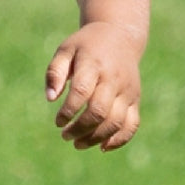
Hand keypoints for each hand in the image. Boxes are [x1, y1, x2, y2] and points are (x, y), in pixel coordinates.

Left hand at [45, 21, 141, 151]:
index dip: (68, 111)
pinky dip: (119, 139)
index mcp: (94, 63)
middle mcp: (113, 78)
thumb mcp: (66, 50)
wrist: (120, 37)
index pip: (82, 92)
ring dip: (96, 138)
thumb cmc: (86, 46)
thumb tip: (50, 99)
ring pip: (116, 122)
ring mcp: (127, 90)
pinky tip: (102, 147)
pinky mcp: (135, 99)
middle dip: (80, 128)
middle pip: (99, 111)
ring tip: (77, 143)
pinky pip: (132, 124)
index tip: (58, 121)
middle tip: (65, 135)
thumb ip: (55, 72)